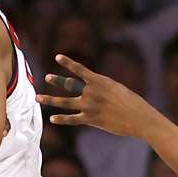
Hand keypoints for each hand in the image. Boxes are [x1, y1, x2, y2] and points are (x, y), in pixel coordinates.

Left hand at [35, 54, 155, 137]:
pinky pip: (72, 119)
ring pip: (64, 102)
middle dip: (56, 81)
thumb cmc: (132, 103)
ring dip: (49, 100)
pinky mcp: (91, 119)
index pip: (80, 69)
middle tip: (46, 77)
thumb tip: (90, 92)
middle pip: (69, 85)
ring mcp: (90, 106)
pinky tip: (52, 118)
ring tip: (37, 98)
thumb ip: (101, 89)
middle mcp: (92, 92)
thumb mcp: (117, 89)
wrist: (140, 118)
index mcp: (100, 81)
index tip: (57, 57)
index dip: (68, 63)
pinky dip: (61, 119)